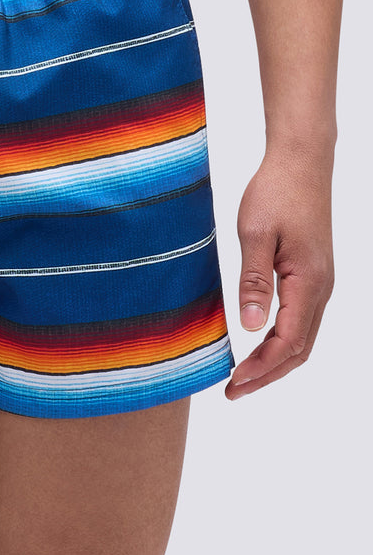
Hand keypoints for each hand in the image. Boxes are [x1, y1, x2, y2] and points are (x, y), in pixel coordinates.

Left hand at [225, 146, 334, 399]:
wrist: (301, 161)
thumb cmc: (276, 192)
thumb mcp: (256, 234)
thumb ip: (254, 281)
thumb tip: (250, 327)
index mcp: (309, 282)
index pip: (287, 342)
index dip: (260, 369)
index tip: (232, 384)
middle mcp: (321, 288)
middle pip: (299, 350)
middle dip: (267, 375)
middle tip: (232, 392)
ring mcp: (320, 283)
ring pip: (302, 339)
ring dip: (274, 362)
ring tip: (242, 378)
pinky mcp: (311, 276)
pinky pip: (300, 321)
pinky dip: (279, 343)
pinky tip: (257, 346)